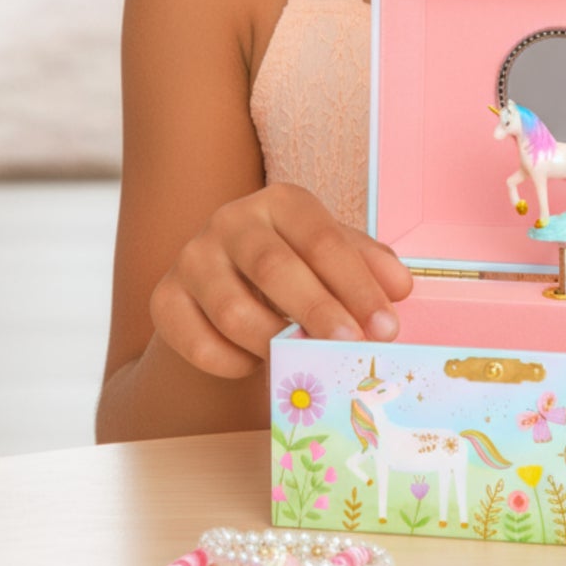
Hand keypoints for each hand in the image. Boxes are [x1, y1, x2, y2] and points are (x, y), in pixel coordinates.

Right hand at [149, 182, 413, 378]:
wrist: (226, 279)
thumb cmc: (295, 264)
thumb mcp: (334, 254)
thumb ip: (368, 265)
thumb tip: (400, 288)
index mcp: (281, 201)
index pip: (322, 239)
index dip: (356, 285)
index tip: (385, 326)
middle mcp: (232, 220)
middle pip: (275, 268)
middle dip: (318, 312)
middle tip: (349, 347)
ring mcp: (193, 257)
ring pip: (233, 310)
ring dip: (275, 343)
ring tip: (302, 360)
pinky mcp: (164, 298)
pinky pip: (197, 342)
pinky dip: (232, 362)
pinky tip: (254, 364)